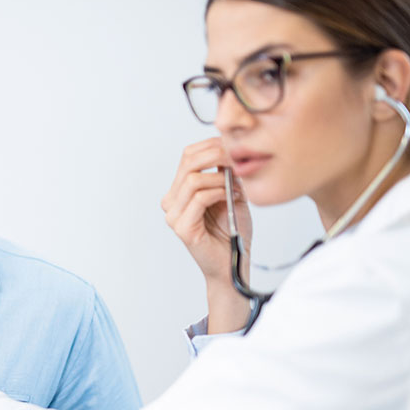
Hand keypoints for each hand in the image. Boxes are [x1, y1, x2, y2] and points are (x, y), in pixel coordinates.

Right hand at [161, 138, 251, 331]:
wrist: (233, 264)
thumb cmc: (233, 232)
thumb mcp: (232, 194)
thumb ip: (227, 173)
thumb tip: (231, 147)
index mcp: (179, 191)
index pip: (188, 155)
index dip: (211, 146)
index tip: (236, 147)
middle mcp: (171, 202)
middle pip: (187, 162)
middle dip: (216, 155)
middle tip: (238, 159)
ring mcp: (173, 216)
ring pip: (192, 180)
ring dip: (219, 178)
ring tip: (235, 186)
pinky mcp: (182, 228)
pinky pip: (199, 198)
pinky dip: (218, 192)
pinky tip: (231, 197)